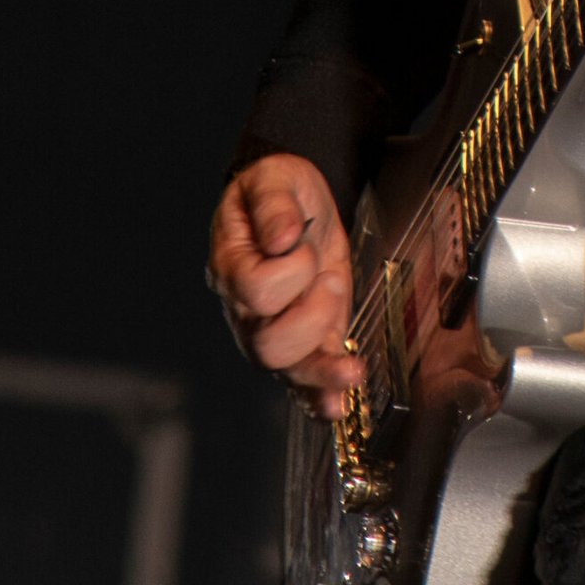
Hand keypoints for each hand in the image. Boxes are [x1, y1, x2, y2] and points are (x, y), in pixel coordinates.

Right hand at [206, 154, 358, 418]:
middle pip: (268, 345)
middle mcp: (246, 309)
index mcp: (233, 266)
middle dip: (312, 317)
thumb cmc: (278, 191)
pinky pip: (303, 383)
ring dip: (324, 367)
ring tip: (351, 359)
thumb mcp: (274, 178)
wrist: (297, 204)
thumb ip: (274, 203)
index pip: (256, 290)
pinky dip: (320, 397)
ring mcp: (272, 330)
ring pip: (286, 370)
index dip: (290, 270)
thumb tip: (282, 235)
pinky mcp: (303, 342)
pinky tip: (337, 406)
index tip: (304, 244)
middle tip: (330, 278)